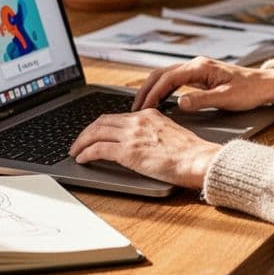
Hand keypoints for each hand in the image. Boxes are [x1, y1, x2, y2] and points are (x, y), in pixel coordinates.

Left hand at [69, 109, 221, 188]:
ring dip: (81, 142)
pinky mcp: (128, 152)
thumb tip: (142, 142)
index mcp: (148, 115)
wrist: (199, 160)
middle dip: (86, 132)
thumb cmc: (191, 153)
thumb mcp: (170, 133)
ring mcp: (132, 135)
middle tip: (78, 142)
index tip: (93, 133)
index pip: (116, 116)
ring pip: (95, 133)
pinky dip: (86, 153)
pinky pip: (98, 149)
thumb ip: (153, 132)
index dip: (100, 125)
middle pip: (101, 121)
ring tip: (75, 151)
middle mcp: (138, 120)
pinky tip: (82, 159)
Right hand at [132, 56, 273, 112]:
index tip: (143, 108)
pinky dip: (162, 89)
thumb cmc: (250, 91)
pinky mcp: (199, 75)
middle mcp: (195, 64)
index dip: (153, 93)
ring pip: (165, 75)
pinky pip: (174, 80)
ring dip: (152, 89)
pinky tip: (158, 101)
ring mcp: (197, 69)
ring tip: (141, 106)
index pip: (168, 78)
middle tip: (134, 108)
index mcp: (200, 67)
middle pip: (161, 73)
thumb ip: (201, 100)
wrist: (265, 84)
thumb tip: (179, 103)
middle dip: (146, 90)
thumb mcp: (226, 98)